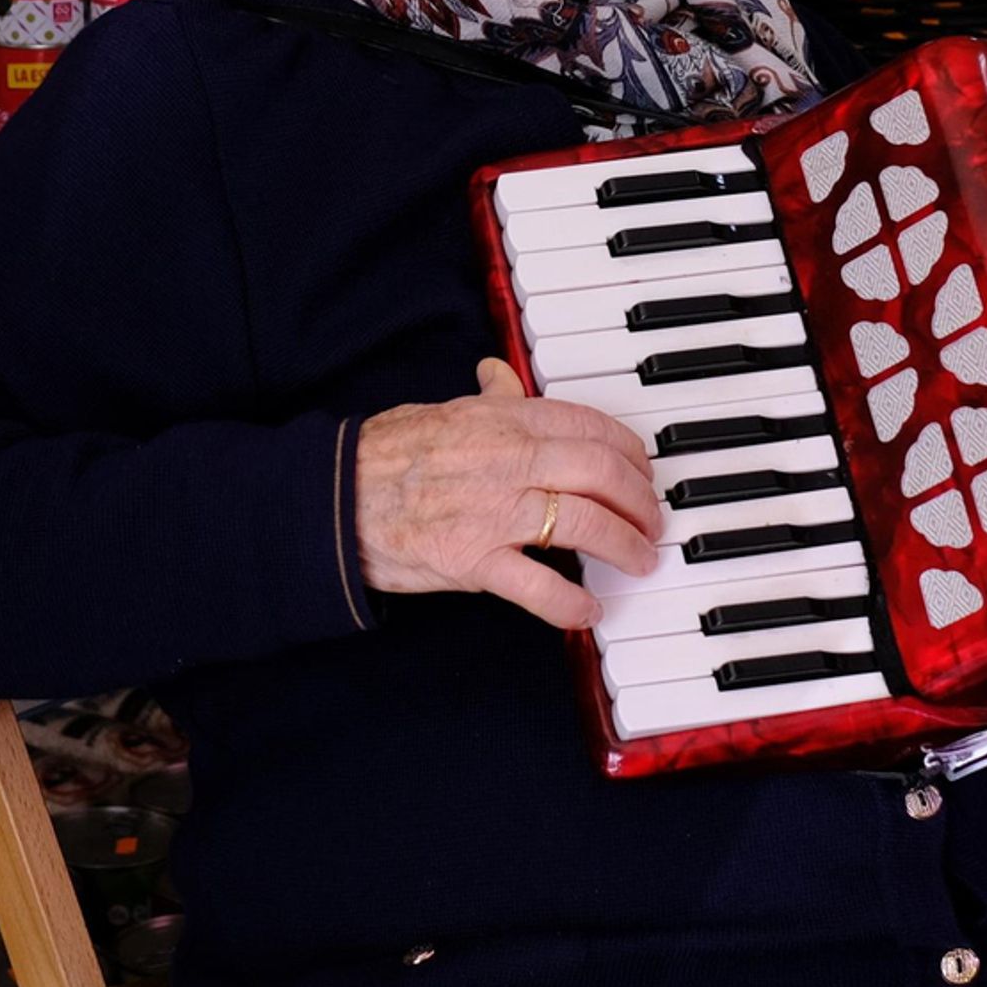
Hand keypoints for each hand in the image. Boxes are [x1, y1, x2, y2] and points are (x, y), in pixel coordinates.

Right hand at [353, 355, 660, 633]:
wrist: (333, 498)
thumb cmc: (384, 455)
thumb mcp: (441, 410)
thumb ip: (486, 399)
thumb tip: (501, 373)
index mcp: (503, 421)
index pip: (590, 426)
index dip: (630, 451)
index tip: (643, 469)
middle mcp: (508, 461)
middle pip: (602, 474)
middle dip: (641, 501)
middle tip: (653, 521)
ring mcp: (494, 511)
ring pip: (586, 524)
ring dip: (626, 546)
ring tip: (639, 561)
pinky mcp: (474, 560)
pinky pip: (539, 585)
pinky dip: (572, 604)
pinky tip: (589, 612)